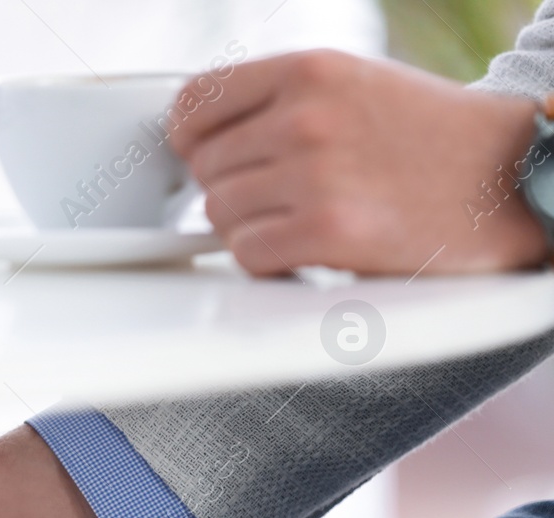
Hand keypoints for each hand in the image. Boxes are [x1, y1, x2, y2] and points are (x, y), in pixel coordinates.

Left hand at [170, 50, 546, 275]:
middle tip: (283, 192)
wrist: (514, 175)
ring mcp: (316, 175)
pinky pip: (248, 254)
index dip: (191, 136)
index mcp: (310, 70)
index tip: (203, 151)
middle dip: (235, 184)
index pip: (195, 103)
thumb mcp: (352, 84)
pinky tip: (305, 246)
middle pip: (206, 167)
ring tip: (303, 216)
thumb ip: (277, 101)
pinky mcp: (329, 232)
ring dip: (251, 225)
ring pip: (220, 213)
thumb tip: (194, 136)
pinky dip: (268, 259)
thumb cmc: (431, 136)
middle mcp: (306, 117)